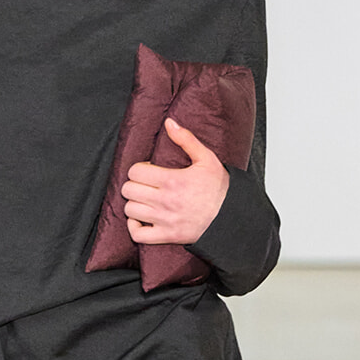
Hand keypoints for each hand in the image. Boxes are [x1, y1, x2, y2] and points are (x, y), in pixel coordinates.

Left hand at [120, 117, 228, 245]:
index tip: (149, 171)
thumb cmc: (219, 188)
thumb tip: (169, 123)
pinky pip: (137, 235)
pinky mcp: (167, 236)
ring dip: (134, 204)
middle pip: (128, 190)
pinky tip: (141, 219)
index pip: (135, 172)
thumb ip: (186, 139)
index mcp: (172, 180)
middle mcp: (165, 201)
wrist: (231, 217)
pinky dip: (134, 227)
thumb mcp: (207, 158)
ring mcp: (164, 220)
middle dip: (134, 184)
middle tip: (146, 185)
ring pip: (130, 210)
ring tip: (145, 201)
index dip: (139, 169)